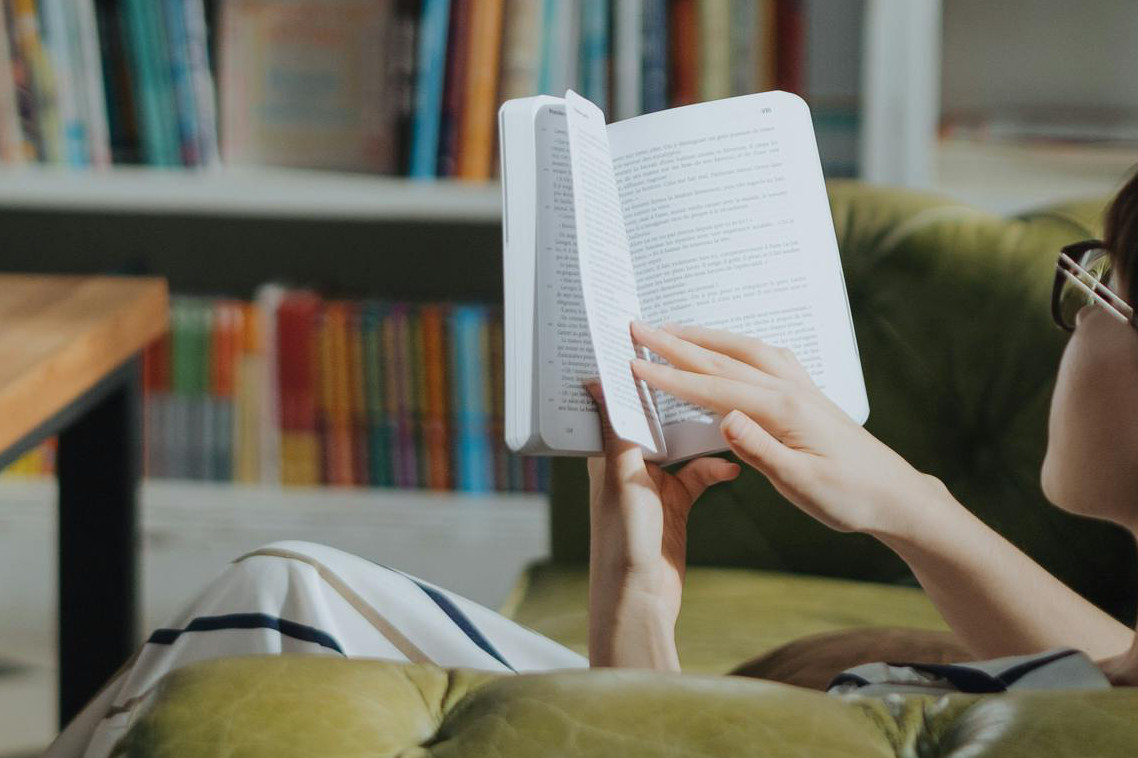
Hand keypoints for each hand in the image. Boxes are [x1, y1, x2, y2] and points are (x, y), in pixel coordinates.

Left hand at [586, 381, 738, 669]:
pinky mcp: (676, 503)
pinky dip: (715, 467)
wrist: (641, 598)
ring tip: (725, 408)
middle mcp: (628, 464)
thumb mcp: (623, 478)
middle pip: (652, 419)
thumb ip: (617, 431)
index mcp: (607, 456)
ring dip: (701, 431)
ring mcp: (654, 484)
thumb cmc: (623, 540)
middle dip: (671, 397)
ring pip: (681, 443)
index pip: (618, 405)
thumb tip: (597, 381)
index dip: (630, 378)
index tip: (649, 346)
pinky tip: (733, 465)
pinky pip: (699, 474)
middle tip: (698, 367)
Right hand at [628, 322, 938, 538]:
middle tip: (637, 327)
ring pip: (742, 350)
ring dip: (703, 337)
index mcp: (782, 411)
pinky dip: (735, 345)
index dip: (669, 377)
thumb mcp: (802, 485)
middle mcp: (789, 389)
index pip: (712, 390)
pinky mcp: (806, 392)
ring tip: (671, 329)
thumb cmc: (849, 496)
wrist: (895, 493)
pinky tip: (728, 348)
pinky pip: (763, 355)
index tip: (634, 364)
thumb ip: (761, 451)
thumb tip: (725, 421)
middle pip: (721, 359)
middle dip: (676, 343)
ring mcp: (799, 386)